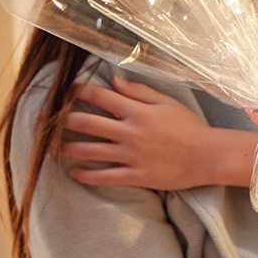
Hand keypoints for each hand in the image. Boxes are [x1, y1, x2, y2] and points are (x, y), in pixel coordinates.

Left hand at [60, 76, 255, 188]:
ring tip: (53, 147)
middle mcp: (130, 132)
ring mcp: (131, 155)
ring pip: (89, 150)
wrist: (207, 156)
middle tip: (50, 119)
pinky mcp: (135, 175)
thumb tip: (114, 80)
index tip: (66, 89)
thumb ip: (139, 91)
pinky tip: (73, 172)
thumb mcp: (167, 102)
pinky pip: (104, 176)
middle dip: (63, 119)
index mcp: (137, 111)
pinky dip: (85, 175)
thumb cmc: (189, 127)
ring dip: (67, 147)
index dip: (79, 90)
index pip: (100, 96)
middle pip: (86, 122)